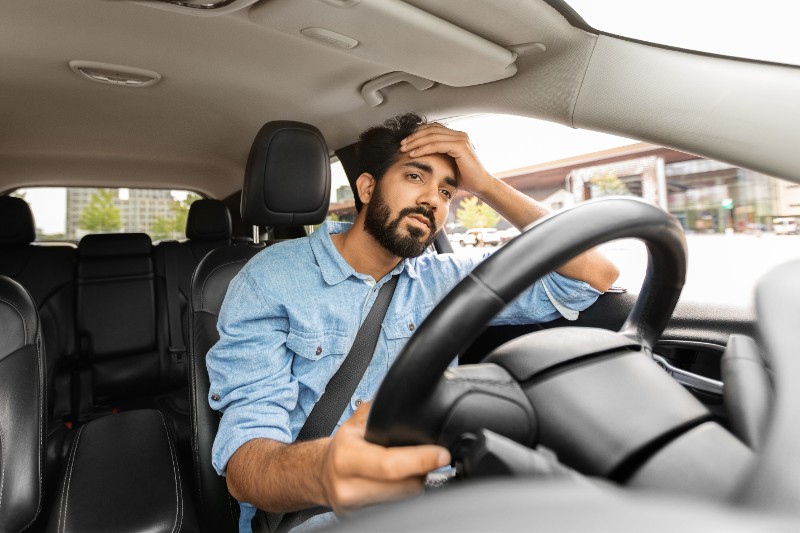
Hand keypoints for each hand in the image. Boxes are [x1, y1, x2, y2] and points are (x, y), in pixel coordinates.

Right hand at [320, 401, 450, 514]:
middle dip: (423, 472)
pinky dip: (405, 495)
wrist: (320, 474)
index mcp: (346, 458)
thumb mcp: (356, 423)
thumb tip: (407, 397)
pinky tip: (401, 483)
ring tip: (413, 469)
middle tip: (429, 458)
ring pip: (404, 500)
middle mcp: (349, 487)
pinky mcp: (363, 519)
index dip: (421, 460)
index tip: (442, 455)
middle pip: (405, 487)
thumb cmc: (343, 447)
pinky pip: (397, 508)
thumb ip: (380, 411)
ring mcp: (355, 508)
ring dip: (415, 484)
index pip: (390, 465)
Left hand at [400, 123, 494, 195]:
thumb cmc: (465, 178)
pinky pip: (437, 145)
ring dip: (416, 142)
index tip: (406, 142)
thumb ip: (438, 156)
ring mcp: (460, 139)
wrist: (480, 185)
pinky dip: (423, 148)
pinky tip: (414, 154)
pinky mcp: (460, 146)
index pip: (433, 129)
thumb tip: (421, 156)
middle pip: (431, 129)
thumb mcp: (448, 164)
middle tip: (401, 144)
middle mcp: (459, 135)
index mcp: (456, 137)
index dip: (418, 133)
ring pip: (432, 136)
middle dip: (414, 136)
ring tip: (404, 149)